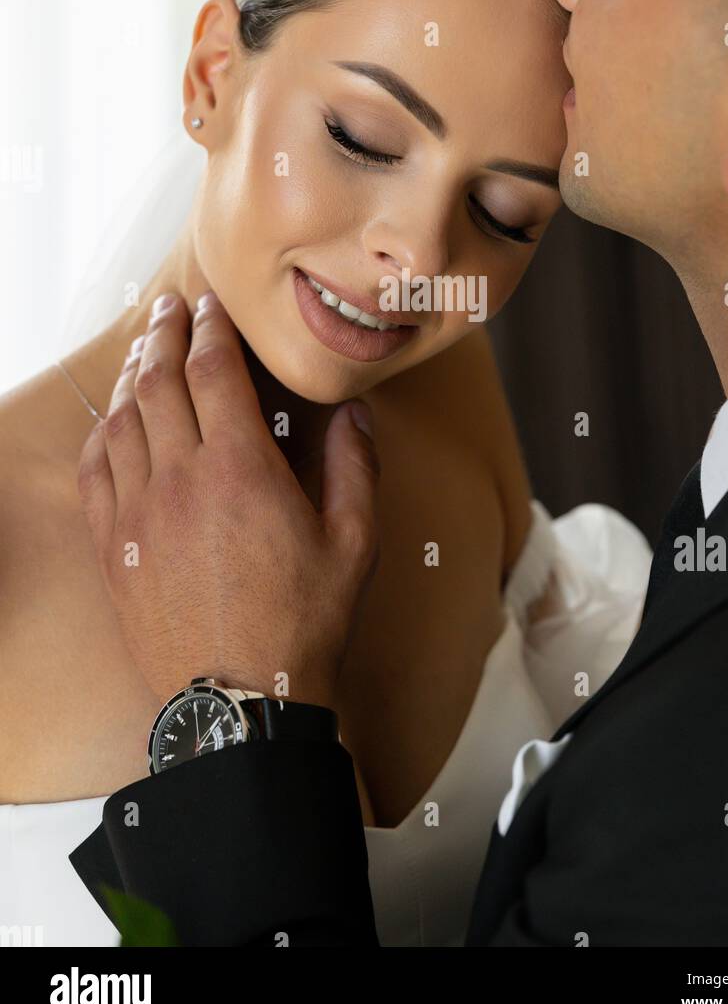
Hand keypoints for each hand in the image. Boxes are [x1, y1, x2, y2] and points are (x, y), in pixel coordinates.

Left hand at [77, 291, 379, 708]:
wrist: (239, 699)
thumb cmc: (302, 623)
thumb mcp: (354, 543)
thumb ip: (355, 468)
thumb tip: (354, 414)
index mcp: (242, 469)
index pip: (215, 372)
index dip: (212, 329)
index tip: (212, 304)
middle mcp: (181, 479)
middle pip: (160, 381)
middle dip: (165, 334)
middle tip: (170, 307)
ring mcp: (138, 513)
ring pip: (122, 419)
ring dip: (133, 375)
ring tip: (146, 349)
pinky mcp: (114, 547)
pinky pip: (95, 469)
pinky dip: (102, 431)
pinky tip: (114, 418)